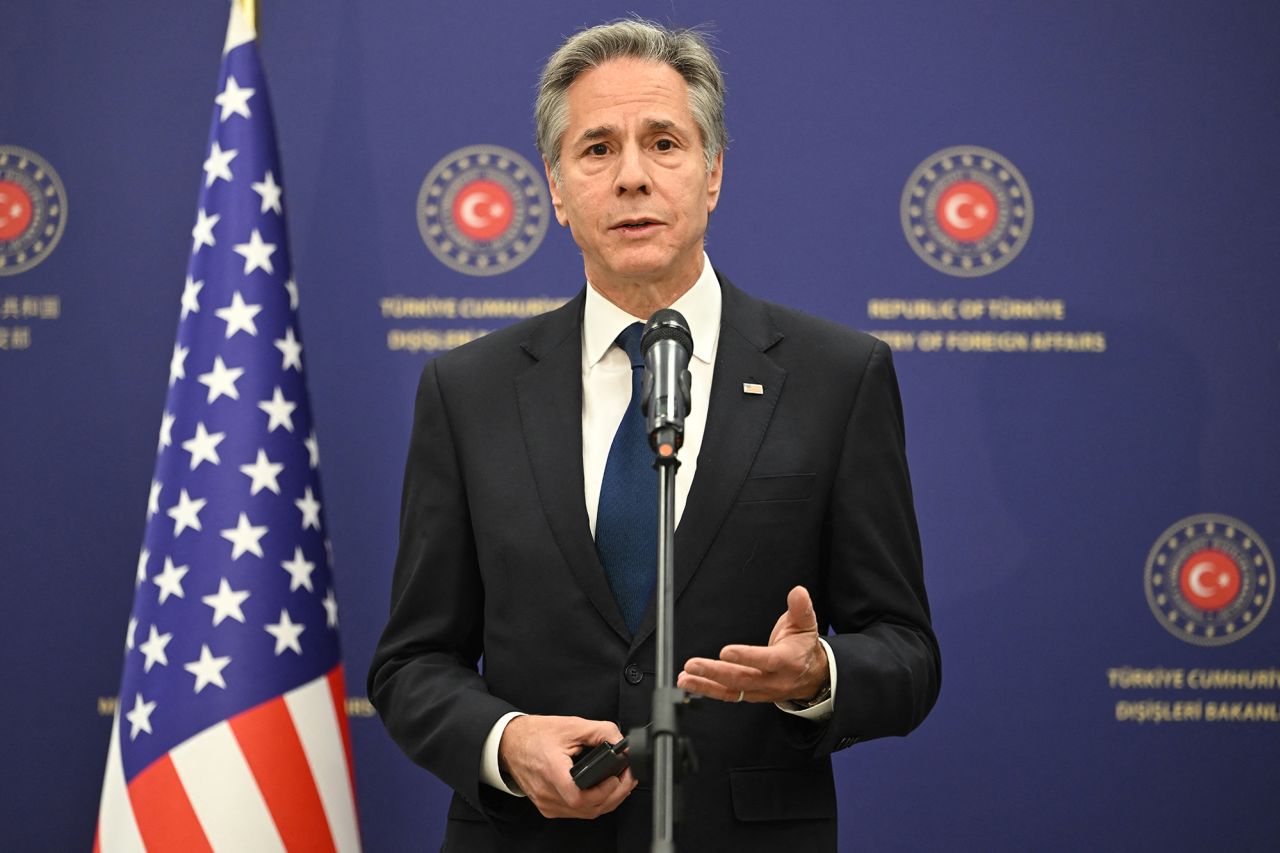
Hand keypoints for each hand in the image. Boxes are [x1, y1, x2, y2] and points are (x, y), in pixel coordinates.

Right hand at [498, 714, 637, 818]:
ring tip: (619, 784)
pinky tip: (602, 792)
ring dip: (607, 801)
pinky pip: (575, 813)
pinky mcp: (547, 807)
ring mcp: (546, 803)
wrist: (510, 743)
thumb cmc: (535, 734)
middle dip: (615, 795)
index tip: (617, 778)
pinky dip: (593, 804)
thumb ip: (601, 731)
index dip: (603, 791)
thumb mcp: (571, 725)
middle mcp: (547, 792)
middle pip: (587, 808)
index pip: (579, 796)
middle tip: (628, 778)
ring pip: (584, 813)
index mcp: (552, 770)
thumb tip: (622, 744)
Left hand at [677, 585, 828, 703]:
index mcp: (788, 661)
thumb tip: (798, 592)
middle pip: (743, 679)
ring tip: (685, 677)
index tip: (725, 652)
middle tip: (693, 665)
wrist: (812, 676)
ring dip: (706, 684)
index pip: (767, 661)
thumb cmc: (803, 647)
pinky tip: (691, 682)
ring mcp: (761, 691)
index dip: (746, 657)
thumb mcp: (806, 624)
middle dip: (716, 672)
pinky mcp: (751, 695)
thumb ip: (801, 608)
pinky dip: (708, 690)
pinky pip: (728, 695)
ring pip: (732, 690)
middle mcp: (774, 680)